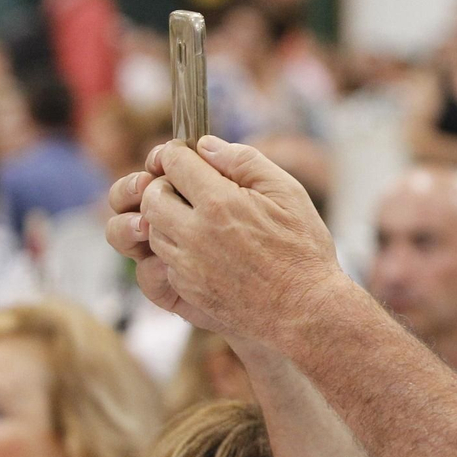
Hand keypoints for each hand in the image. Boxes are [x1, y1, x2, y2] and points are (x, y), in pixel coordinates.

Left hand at [108, 137, 343, 340]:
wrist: (304, 310)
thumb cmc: (302, 249)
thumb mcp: (287, 192)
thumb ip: (244, 161)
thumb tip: (207, 146)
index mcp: (219, 203)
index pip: (173, 163)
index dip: (179, 153)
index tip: (190, 157)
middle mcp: (194, 234)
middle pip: (151, 196)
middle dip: (165, 185)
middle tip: (189, 188)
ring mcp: (186, 266)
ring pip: (153, 229)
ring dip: (167, 218)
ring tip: (197, 219)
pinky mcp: (185, 291)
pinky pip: (161, 261)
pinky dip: (174, 249)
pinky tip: (202, 248)